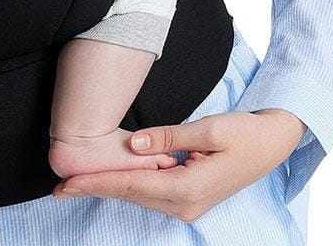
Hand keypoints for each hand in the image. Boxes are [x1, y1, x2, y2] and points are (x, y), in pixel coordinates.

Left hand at [52, 109, 305, 222]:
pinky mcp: (188, 195)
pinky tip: (109, 179)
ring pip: (139, 194)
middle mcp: (184, 204)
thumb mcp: (209, 129)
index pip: (132, 186)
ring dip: (108, 187)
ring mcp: (187, 203)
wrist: (273, 144)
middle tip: (58, 187)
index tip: (67, 184)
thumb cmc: (245, 133)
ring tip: (76, 183)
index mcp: (187, 189)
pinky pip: (151, 191)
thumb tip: (135, 144)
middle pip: (130, 194)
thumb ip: (169, 137)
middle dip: (95, 189)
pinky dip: (128, 184)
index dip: (97, 183)